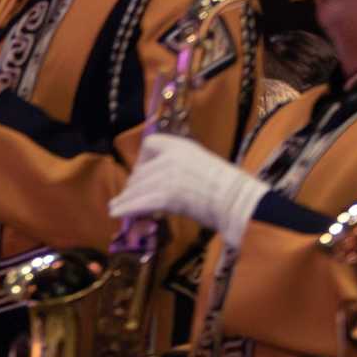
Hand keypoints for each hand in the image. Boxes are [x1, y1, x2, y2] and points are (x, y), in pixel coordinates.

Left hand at [109, 133, 268, 242]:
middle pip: (141, 171)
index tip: (140, 172)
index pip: (150, 144)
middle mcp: (172, 157)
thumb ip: (177, 168)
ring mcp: (168, 175)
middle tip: (128, 198)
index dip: (142, 160)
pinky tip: (116, 212)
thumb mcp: (200, 166)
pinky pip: (140, 202)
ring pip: (138, 188)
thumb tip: (154, 181)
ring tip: (115, 208)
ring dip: (126, 200)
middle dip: (133, 187)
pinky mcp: (167, 194)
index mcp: (182, 146)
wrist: (241, 202)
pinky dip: (126, 208)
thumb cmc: (228, 189)